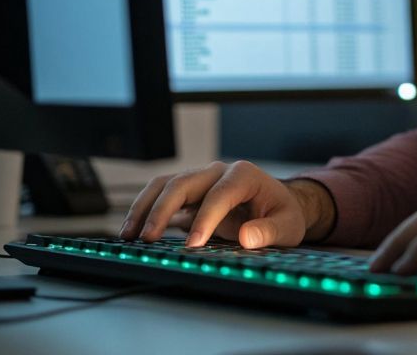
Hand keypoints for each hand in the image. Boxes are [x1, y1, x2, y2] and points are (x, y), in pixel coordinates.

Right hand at [119, 160, 331, 248]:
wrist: (277, 205)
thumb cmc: (283, 213)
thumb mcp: (287, 225)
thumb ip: (269, 231)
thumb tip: (248, 237)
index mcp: (244, 175)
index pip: (219, 193)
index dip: (205, 218)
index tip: (194, 245)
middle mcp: (218, 172)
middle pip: (183, 183)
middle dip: (162, 210)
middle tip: (148, 239)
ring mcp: (201, 180)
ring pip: (165, 185)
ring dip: (145, 208)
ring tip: (130, 235)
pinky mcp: (189, 193)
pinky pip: (161, 196)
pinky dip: (145, 211)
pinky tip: (134, 231)